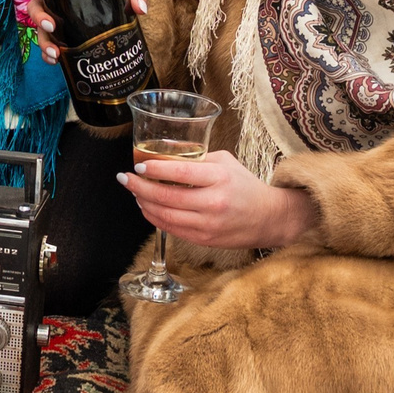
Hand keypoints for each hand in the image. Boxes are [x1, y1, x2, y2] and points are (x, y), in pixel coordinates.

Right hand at [23, 0, 147, 58]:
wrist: (119, 8)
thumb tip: (140, 8)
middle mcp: (55, 0)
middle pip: (35, 6)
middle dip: (38, 16)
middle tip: (51, 25)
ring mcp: (57, 20)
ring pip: (40, 30)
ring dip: (44, 41)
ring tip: (55, 52)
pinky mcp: (62, 38)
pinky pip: (49, 47)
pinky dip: (49, 55)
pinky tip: (57, 61)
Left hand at [119, 150, 316, 251]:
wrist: (269, 218)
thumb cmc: (245, 185)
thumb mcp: (225, 162)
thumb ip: (196, 158)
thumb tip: (164, 153)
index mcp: (219, 178)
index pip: (180, 173)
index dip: (155, 170)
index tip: (139, 166)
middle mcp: (213, 203)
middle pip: (166, 197)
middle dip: (139, 187)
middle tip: (125, 178)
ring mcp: (207, 224)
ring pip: (164, 216)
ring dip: (143, 203)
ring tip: (134, 191)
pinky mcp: (203, 239)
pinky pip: (171, 229)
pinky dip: (154, 218)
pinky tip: (147, 207)